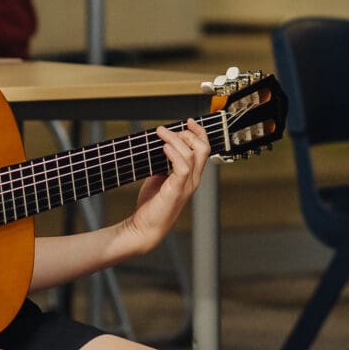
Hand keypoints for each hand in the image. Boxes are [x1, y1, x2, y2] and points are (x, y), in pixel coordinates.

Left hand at [114, 121, 211, 256]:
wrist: (144, 228)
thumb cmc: (152, 205)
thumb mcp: (158, 178)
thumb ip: (163, 164)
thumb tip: (160, 146)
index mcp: (191, 176)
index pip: (204, 150)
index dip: (199, 133)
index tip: (189, 121)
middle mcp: (193, 180)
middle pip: (203, 149)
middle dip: (189, 133)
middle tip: (168, 130)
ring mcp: (186, 186)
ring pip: (192, 155)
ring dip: (176, 139)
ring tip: (160, 133)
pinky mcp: (176, 190)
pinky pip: (182, 167)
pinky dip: (174, 154)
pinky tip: (164, 147)